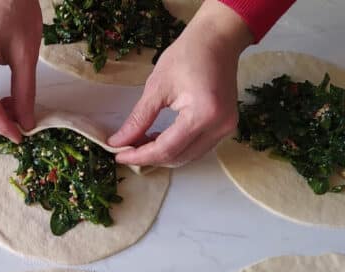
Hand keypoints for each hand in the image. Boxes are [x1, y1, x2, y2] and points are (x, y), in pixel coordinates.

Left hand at [108, 0, 253, 166]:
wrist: (218, 40)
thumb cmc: (187, 56)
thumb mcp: (157, 87)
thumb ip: (138, 119)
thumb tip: (118, 142)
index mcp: (202, 114)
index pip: (166, 149)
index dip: (140, 156)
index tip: (118, 155)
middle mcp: (219, 127)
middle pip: (178, 157)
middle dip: (149, 158)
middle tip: (125, 150)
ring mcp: (226, 129)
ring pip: (188, 157)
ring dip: (163, 155)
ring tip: (140, 143)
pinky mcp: (226, 127)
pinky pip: (197, 148)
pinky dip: (177, 148)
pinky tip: (159, 138)